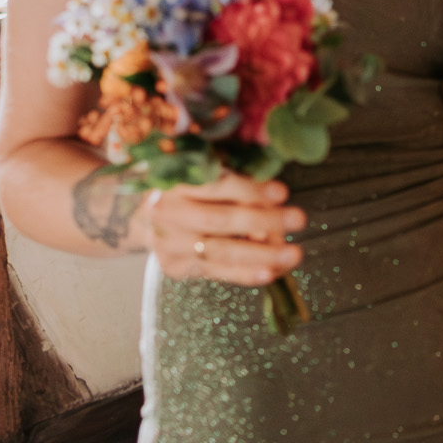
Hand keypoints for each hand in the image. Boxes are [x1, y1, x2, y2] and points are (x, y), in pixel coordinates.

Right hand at [145, 174, 305, 286]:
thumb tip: (273, 198)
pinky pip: (216, 271)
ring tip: (293, 253)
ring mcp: (169, 243)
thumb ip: (237, 176)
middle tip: (298, 219)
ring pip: (219, 250)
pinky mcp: (175, 266)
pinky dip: (245, 273)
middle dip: (263, 221)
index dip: (250, 189)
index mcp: (176, 179)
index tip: (282, 192)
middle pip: (220, 220)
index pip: (216, 184)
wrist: (144, 216)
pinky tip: (271, 272)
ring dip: (260, 254)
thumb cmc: (189, 186)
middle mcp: (168, 212)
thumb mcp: (206, 169)